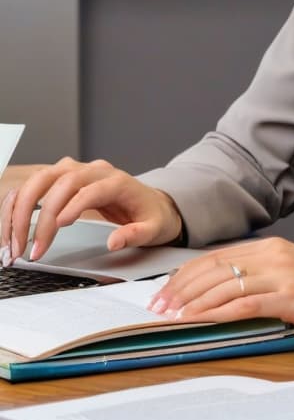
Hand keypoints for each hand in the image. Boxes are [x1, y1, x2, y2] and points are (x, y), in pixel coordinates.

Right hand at [0, 158, 182, 264]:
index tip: (58, 226)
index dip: (72, 205)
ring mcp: (75, 172)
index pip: (90, 188)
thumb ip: (136, 234)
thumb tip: (114, 242)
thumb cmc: (150, 214)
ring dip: (21, 209)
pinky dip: (18, 206)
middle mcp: (93, 171)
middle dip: (39, 213)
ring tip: (13, 244)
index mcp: (117, 181)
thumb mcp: (154, 228)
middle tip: (29, 247)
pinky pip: (33, 186)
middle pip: (59, 180)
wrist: (151, 202)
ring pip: (40, 179)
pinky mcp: (61, 180)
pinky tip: (11, 230)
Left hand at [147, 237, 293, 345]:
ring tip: (168, 317)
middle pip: (213, 267)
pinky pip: (244, 304)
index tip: (165, 291)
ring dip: (190, 302)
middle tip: (156, 306)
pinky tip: (198, 322)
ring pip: (223, 284)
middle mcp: (274, 253)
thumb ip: (265, 278)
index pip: (217, 257)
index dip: (186, 274)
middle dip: (179, 287)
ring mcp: (283, 273)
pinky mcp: (291, 296)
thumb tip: (228, 293)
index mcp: (273, 246)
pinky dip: (215, 313)